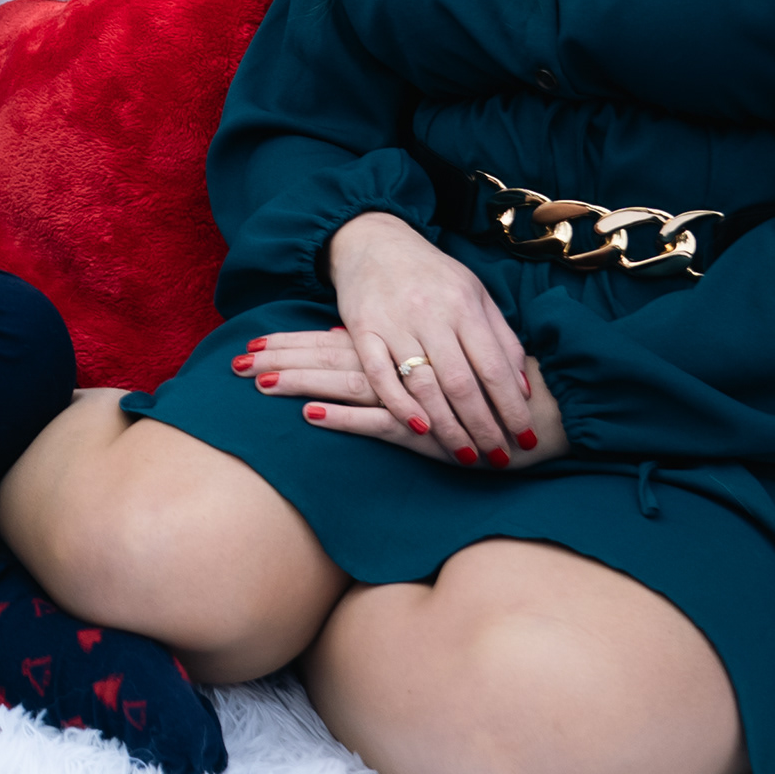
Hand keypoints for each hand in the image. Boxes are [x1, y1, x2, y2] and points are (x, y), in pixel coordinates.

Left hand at [239, 326, 568, 468]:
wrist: (542, 409)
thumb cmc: (484, 391)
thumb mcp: (438, 367)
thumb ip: (399, 362)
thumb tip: (348, 356)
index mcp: (397, 351)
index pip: (332, 343)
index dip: (291, 344)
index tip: (248, 343)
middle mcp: (399, 367)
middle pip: (328, 360)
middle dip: (280, 361)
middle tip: (233, 361)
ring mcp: (411, 399)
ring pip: (345, 384)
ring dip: (301, 383)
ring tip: (258, 382)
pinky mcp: (425, 430)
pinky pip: (378, 421)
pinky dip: (344, 417)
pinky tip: (312, 414)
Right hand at [312, 210, 546, 467]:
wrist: (374, 242)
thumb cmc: (432, 274)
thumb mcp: (475, 294)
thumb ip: (500, 338)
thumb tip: (523, 387)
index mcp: (464, 304)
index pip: (493, 366)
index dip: (511, 405)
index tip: (526, 436)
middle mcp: (431, 314)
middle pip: (461, 382)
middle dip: (483, 426)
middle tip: (498, 456)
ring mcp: (394, 322)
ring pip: (424, 385)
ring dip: (447, 426)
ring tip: (466, 455)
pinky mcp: (362, 329)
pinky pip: (379, 375)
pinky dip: (399, 404)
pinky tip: (419, 428)